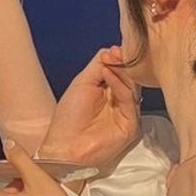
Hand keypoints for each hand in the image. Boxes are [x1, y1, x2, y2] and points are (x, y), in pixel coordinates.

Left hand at [39, 48, 140, 167]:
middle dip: (122, 63)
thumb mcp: (82, 83)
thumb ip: (98, 65)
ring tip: (110, 61)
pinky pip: (129, 102)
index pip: (122, 71)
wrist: (63, 146)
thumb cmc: (68, 118)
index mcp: (110, 92)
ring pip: (132, 87)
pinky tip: (109, 76)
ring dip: (121, 72)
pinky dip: (120, 86)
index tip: (114, 49)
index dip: (119, 59)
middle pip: (130, 78)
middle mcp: (121, 102)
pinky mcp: (131, 126)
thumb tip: (114, 49)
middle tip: (115, 52)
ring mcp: (127, 114)